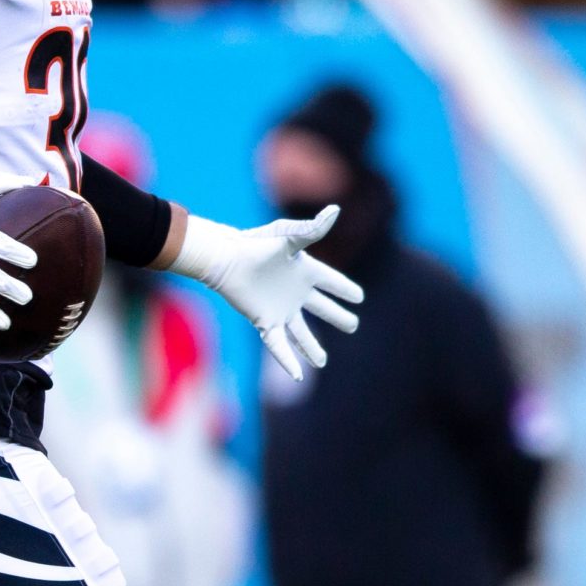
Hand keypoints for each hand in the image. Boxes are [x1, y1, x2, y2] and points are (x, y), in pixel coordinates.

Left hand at [168, 206, 364, 381]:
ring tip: (322, 363)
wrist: (227, 260)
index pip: (331, 283)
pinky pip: (279, 345)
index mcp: (304, 271)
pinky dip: (288, 360)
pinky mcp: (264, 321)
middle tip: (353, 325)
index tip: (359, 297)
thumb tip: (335, 211)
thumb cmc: (257, 245)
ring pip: (301, 334)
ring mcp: (280, 309)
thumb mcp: (288, 237)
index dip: (345, 290)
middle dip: (337, 317)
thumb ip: (313, 229)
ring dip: (312, 348)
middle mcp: (294, 292)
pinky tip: (296, 375)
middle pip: (322, 309)